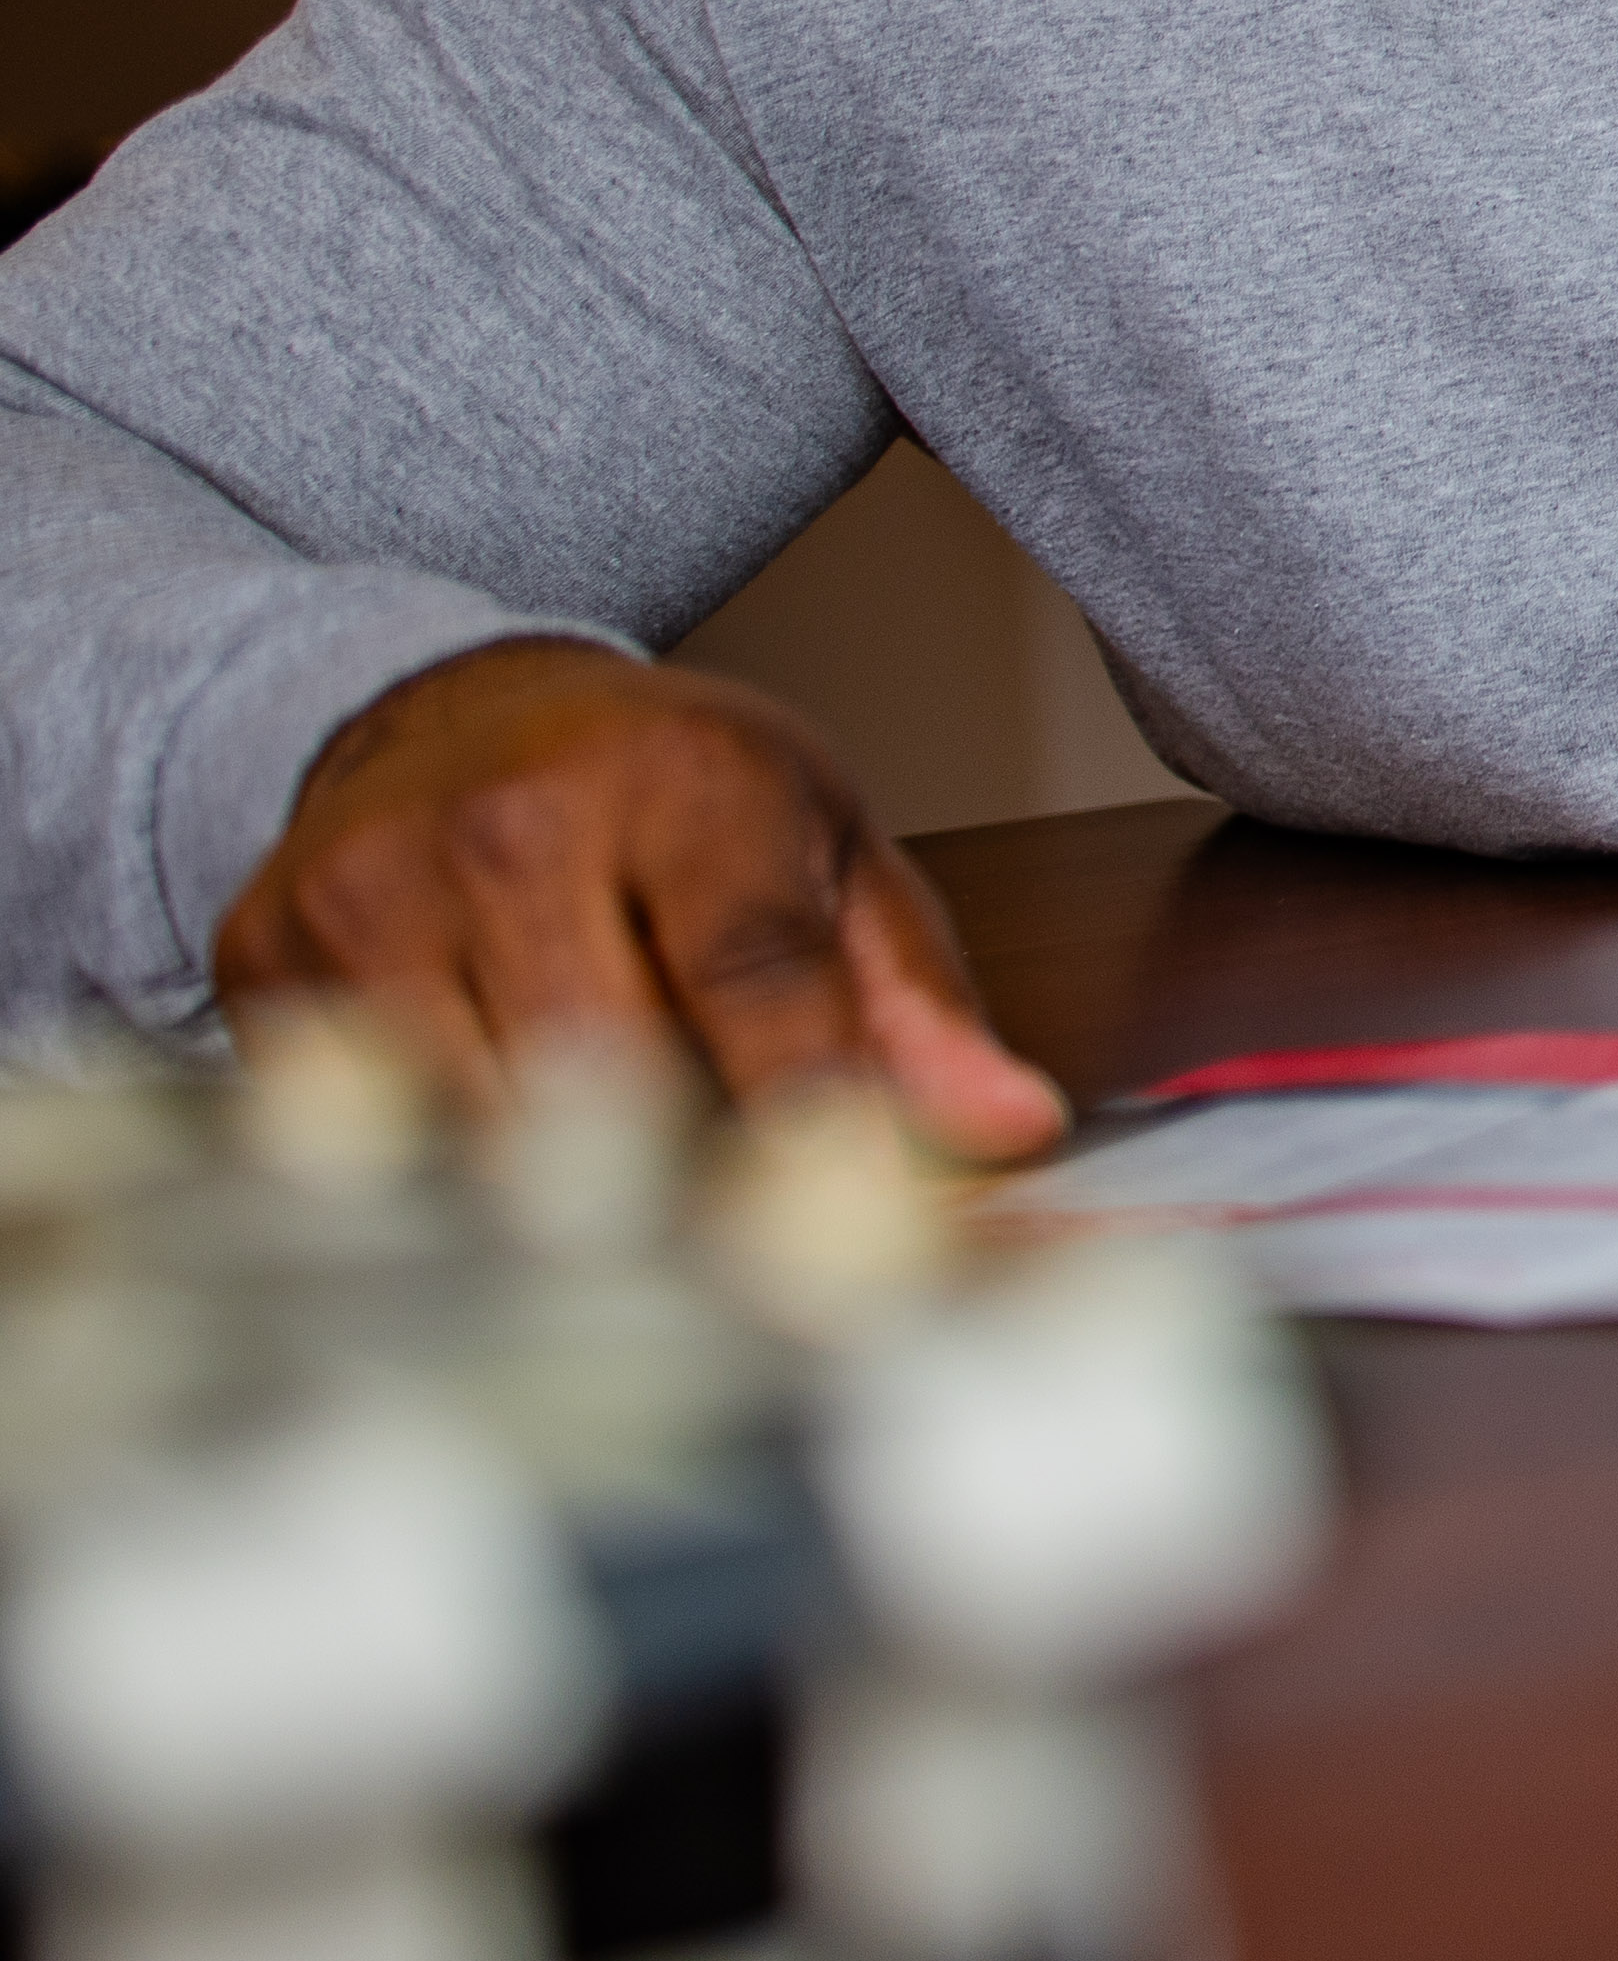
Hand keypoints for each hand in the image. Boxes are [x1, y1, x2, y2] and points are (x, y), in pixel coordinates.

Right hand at [224, 637, 1067, 1154]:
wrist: (456, 715)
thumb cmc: (668, 794)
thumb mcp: (827, 852)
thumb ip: (916, 1005)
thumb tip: (1007, 1130)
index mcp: (681, 787)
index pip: (751, 975)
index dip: (809, 1113)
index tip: (857, 1223)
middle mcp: (510, 829)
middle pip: (602, 1072)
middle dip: (685, 1177)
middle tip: (743, 1245)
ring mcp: (370, 895)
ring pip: (472, 1127)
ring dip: (559, 1193)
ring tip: (622, 1192)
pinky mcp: (268, 961)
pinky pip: (362, 1128)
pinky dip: (440, 1176)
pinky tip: (496, 1160)